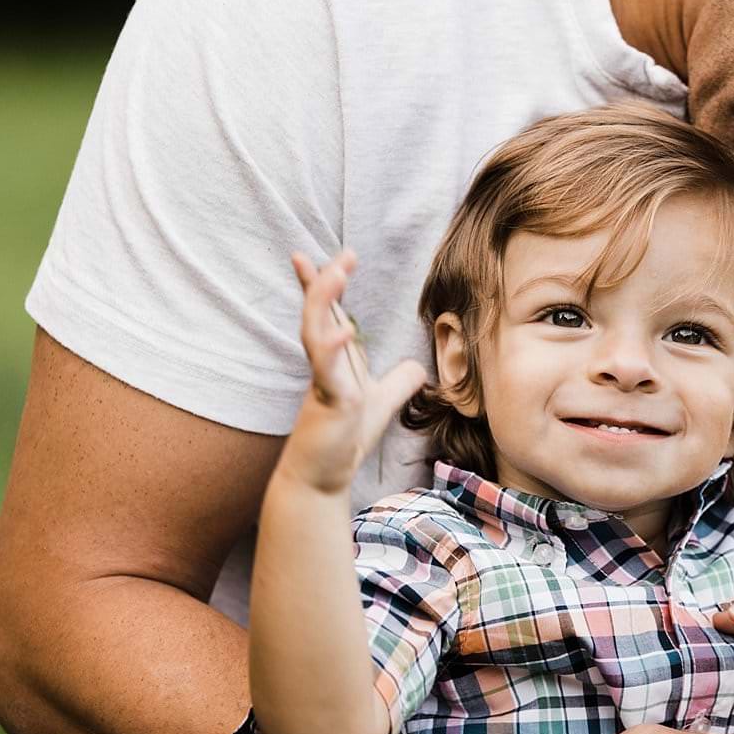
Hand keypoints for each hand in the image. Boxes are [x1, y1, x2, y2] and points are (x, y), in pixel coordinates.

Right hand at [277, 250, 425, 494]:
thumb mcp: (381, 403)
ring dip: (322, 300)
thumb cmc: (342, 441)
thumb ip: (399, 383)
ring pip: (314, 332)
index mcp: (334, 360)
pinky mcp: (327, 403)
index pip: (325, 313)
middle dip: (325, 280)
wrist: (321, 479)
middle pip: (317, 311)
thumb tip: (418, 367)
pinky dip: (333, 348)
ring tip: (335, 273)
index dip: (320, 284)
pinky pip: (326, 371)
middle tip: (342, 254)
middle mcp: (324, 364)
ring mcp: (323, 382)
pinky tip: (345, 330)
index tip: (316, 255)